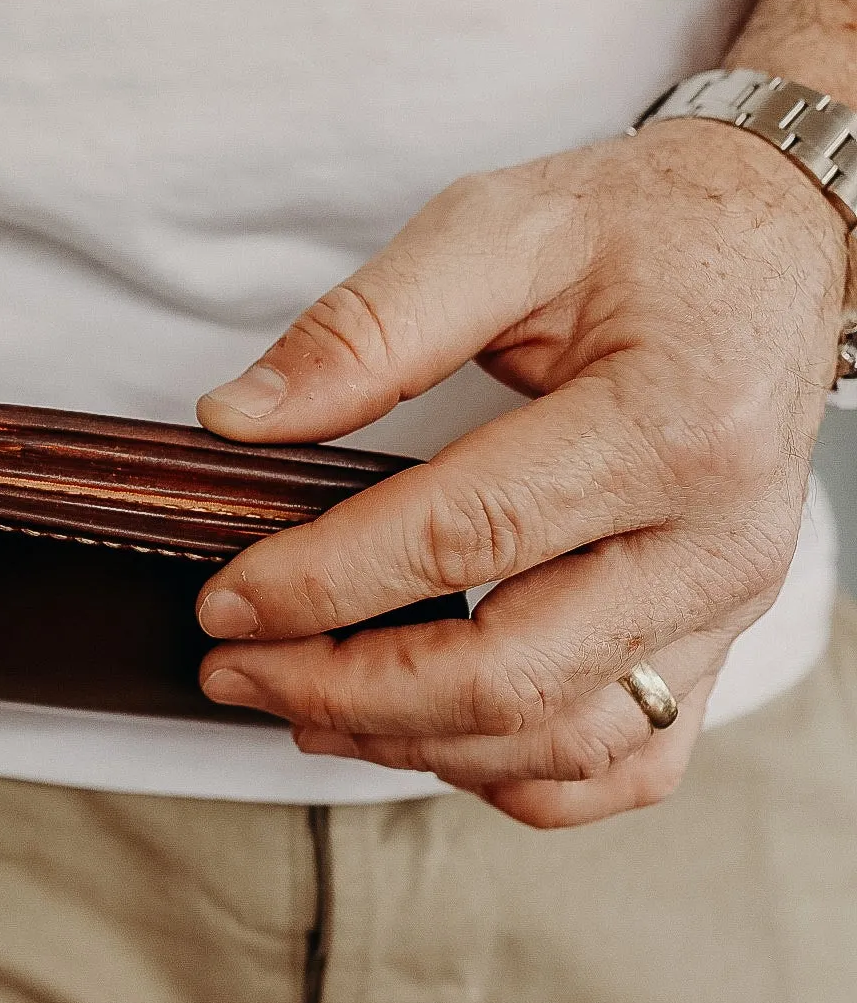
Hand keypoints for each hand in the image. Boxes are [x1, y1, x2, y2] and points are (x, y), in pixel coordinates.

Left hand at [193, 120, 847, 826]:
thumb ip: (363, 328)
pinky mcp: (719, 641)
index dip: (325, 583)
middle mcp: (713, 538)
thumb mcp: (497, 230)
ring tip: (300, 703)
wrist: (776, 246)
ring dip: (410, 743)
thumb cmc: (643, 234)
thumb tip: (239, 418)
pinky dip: (512, 772)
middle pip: (509, 671)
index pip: (466, 538)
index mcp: (667, 424)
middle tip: (236, 669)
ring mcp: (726, 606)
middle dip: (346, 689)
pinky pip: (623, 761)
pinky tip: (421, 735)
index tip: (227, 601)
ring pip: (557, 740)